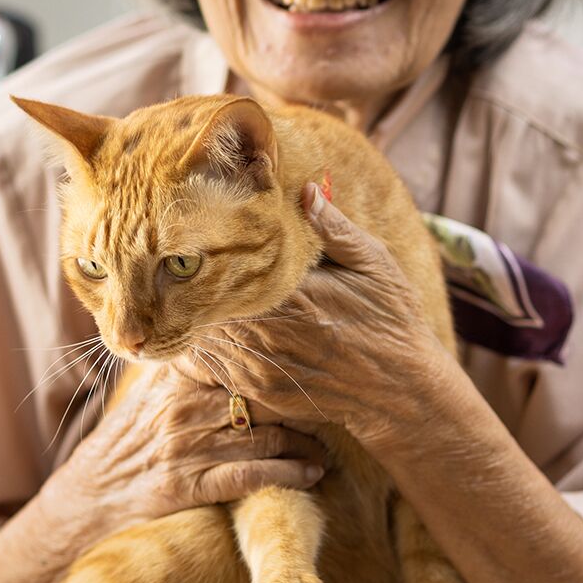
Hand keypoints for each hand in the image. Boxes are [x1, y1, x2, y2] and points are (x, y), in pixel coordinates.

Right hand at [38, 363, 329, 539]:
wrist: (87, 500)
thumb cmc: (124, 445)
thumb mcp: (146, 395)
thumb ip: (183, 368)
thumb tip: (221, 333)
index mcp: (177, 382)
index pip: (241, 363)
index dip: (281, 368)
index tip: (312, 370)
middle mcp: (184, 409)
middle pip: (262, 398)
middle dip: (303, 408)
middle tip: (332, 411)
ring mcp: (188, 448)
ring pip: (264, 436)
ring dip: (304, 444)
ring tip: (326, 449)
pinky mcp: (191, 486)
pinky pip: (251, 476)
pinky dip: (287, 476)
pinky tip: (310, 476)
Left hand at [173, 183, 451, 450]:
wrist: (402, 389)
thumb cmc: (391, 320)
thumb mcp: (374, 264)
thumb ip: (335, 228)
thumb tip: (305, 190)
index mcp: (295, 295)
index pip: (231, 271)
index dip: (211, 256)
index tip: (202, 239)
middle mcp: (272, 333)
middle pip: (209, 304)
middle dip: (194, 284)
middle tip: (180, 263)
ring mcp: (262, 368)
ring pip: (204, 336)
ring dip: (195, 315)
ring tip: (185, 293)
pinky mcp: (260, 392)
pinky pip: (214, 368)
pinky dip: (204, 346)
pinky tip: (207, 327)